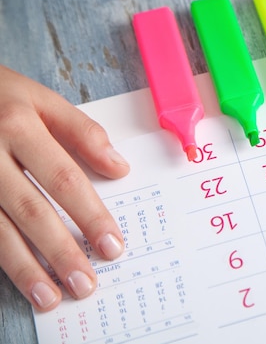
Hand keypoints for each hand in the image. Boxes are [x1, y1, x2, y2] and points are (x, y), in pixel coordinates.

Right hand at [0, 65, 128, 310]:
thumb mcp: (40, 98)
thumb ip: (82, 131)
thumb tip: (119, 168)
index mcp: (20, 125)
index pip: (65, 178)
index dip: (90, 215)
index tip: (113, 246)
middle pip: (31, 211)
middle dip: (61, 251)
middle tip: (86, 284)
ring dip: (24, 268)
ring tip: (51, 297)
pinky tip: (15, 282)